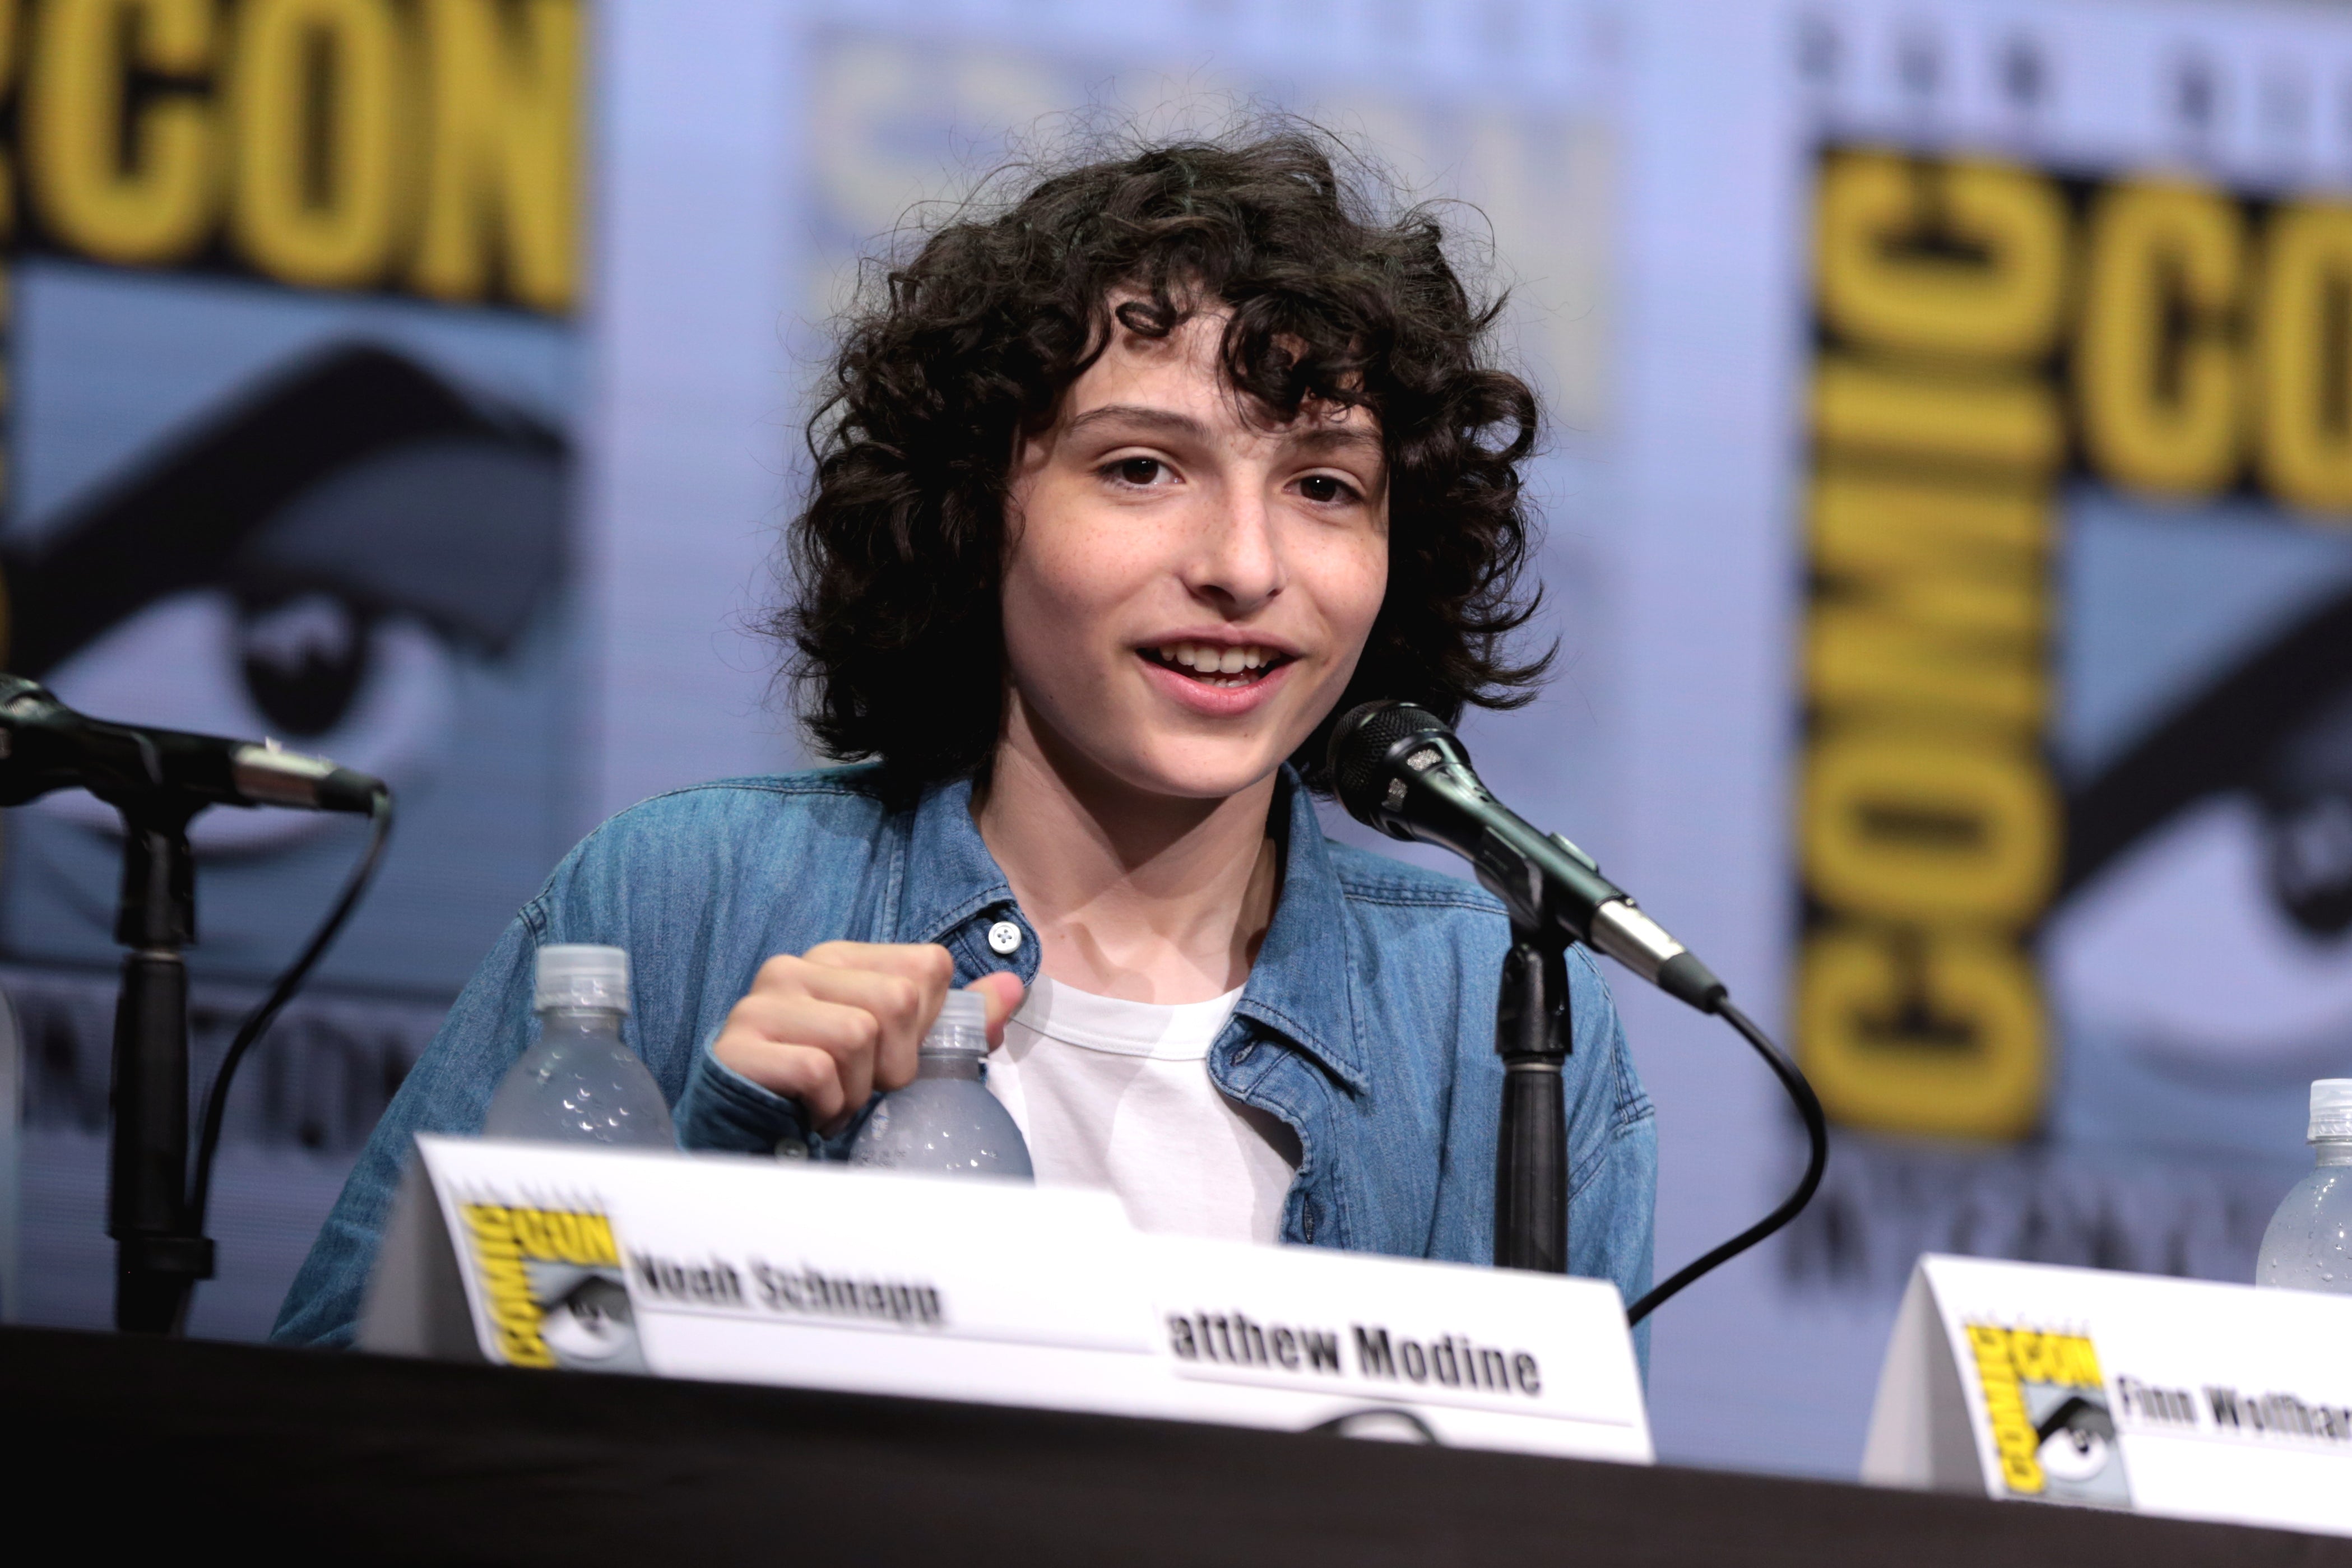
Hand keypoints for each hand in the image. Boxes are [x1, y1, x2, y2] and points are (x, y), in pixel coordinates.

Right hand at [713, 942, 1023, 1133]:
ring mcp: (762, 1003)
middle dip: (895, 1064)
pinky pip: (817, 1071)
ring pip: (858, 1035)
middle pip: (896, 1000)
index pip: (927, 966)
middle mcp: (797, 968)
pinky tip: (812, 1113)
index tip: (895, 1055)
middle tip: (865, 1088)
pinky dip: (828, 1107)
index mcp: (840, 958)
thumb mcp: (901, 1051)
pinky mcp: (739, 1044)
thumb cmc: (834, 1089)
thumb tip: (1015, 986)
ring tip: (836, 1100)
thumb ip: (958, 1019)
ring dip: (859, 1090)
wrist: (751, 1135)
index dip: (928, 1025)